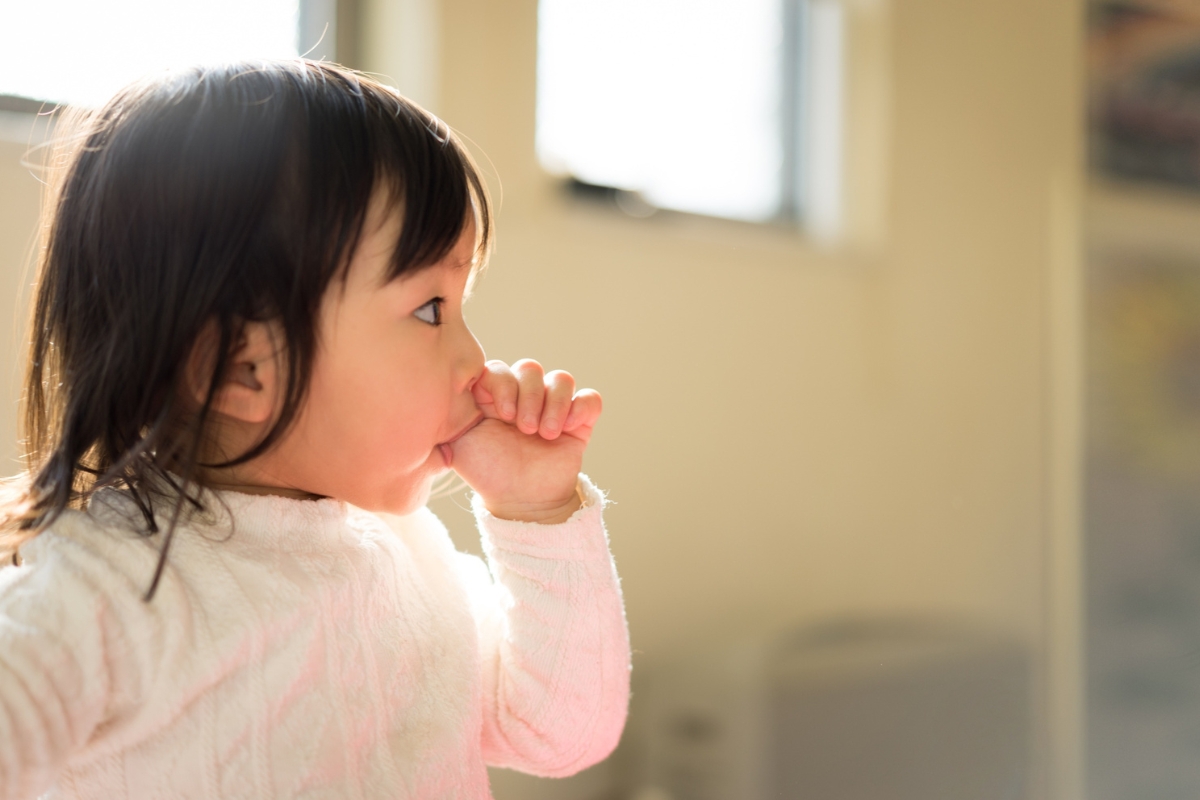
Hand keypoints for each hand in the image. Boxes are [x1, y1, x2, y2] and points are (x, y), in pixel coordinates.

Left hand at [449, 359, 601, 523]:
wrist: (520, 502)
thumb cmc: (487, 474)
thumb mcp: (457, 447)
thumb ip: (446, 420)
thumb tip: (430, 398)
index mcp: (493, 395)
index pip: (499, 368)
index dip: (503, 384)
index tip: (502, 414)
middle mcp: (523, 396)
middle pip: (530, 368)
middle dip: (528, 396)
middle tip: (525, 428)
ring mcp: (552, 406)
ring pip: (561, 379)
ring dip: (554, 404)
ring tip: (545, 435)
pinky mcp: (578, 421)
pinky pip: (589, 399)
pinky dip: (581, 408)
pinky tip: (569, 428)